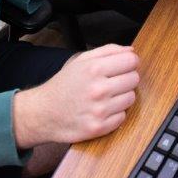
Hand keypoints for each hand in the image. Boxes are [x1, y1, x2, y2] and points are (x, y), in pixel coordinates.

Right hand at [12, 44, 139, 146]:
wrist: (43, 113)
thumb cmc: (63, 85)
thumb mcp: (81, 60)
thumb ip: (108, 51)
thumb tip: (131, 50)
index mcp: (94, 68)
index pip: (131, 60)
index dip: (129, 62)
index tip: (123, 66)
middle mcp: (98, 89)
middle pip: (134, 79)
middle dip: (125, 79)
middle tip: (111, 82)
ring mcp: (99, 110)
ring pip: (131, 98)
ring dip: (121, 97)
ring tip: (105, 97)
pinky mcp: (99, 127)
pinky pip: (123, 117)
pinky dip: (115, 114)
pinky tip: (102, 110)